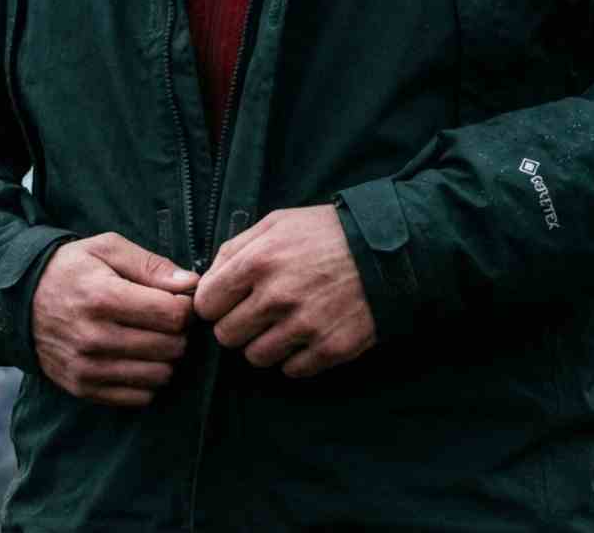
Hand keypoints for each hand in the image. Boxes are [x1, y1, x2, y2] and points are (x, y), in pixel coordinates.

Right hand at [31, 231, 200, 406]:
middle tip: (165, 319)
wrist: (19, 301)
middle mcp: (94, 337)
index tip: (177, 299)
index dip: (185, 306)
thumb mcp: (107, 249)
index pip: (172, 314)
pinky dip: (147, 379)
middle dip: (178, 332)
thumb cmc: (72, 269)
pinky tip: (137, 358)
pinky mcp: (83, 388)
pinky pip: (139, 397)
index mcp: (102, 297)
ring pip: (160, 375)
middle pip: (170, 346)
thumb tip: (190, 284)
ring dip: (165, 358)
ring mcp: (87, 367)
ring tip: (151, 337)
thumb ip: (151, 265)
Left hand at [193, 203, 376, 377]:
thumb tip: (205, 281)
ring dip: (264, 344)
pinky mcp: (331, 348)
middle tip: (256, 314)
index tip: (228, 302)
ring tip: (282, 325)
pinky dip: (295, 358)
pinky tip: (306, 336)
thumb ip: (234, 249)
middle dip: (236, 326)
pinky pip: (292, 370)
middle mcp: (277, 297)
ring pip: (256, 358)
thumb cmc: (325, 233)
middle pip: (227, 336)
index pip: (206, 305)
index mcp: (257, 262)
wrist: (387, 250)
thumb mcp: (275, 223)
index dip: (214, 304)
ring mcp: (304, 326)